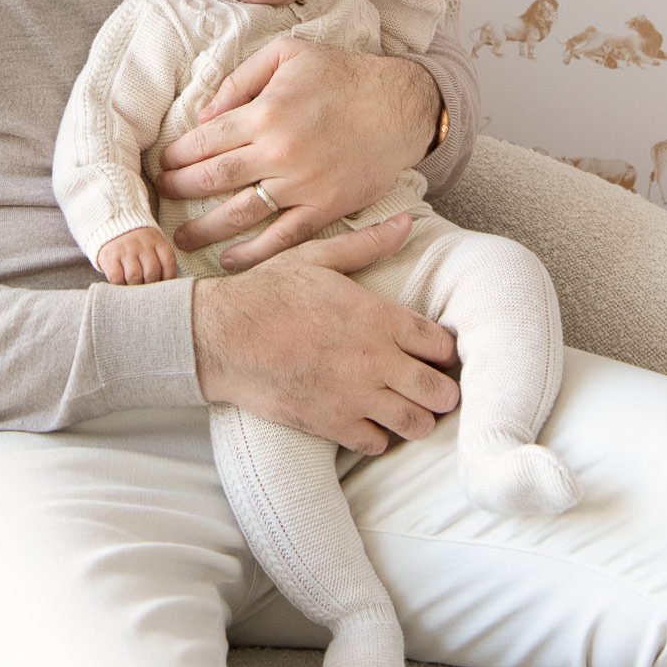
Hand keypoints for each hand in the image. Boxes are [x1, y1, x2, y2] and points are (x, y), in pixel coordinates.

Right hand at [96, 225, 179, 285]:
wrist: (112, 223)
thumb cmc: (137, 241)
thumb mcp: (152, 242)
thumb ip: (160, 258)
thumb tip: (166, 284)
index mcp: (156, 240)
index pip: (168, 262)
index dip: (169, 277)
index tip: (164, 286)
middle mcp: (141, 244)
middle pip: (152, 272)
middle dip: (151, 285)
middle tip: (148, 290)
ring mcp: (125, 250)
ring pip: (135, 277)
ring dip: (135, 287)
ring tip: (135, 288)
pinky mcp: (109, 256)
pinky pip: (117, 278)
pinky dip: (120, 285)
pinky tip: (122, 283)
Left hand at [155, 39, 442, 268]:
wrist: (400, 104)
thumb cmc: (341, 74)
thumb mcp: (288, 54)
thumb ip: (240, 79)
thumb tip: (205, 115)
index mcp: (265, 113)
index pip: (204, 142)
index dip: (176, 157)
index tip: (162, 165)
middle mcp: (279, 152)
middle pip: (213, 180)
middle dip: (180, 190)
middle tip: (163, 196)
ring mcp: (303, 184)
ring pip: (240, 214)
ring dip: (205, 229)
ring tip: (182, 238)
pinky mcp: (326, 208)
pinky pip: (283, 238)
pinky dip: (254, 254)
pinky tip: (231, 260)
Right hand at [191, 219, 459, 456]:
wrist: (222, 335)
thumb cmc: (268, 291)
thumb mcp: (317, 257)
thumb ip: (367, 243)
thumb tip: (406, 222)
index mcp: (379, 318)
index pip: (443, 346)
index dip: (443, 350)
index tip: (432, 350)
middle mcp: (376, 361)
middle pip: (441, 392)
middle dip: (442, 390)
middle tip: (428, 384)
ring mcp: (356, 397)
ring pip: (417, 424)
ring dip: (416, 416)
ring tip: (402, 405)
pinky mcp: (332, 424)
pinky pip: (377, 443)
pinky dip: (377, 435)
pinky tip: (366, 417)